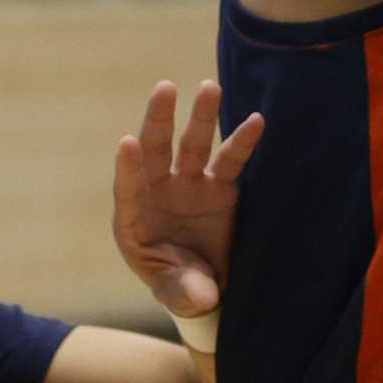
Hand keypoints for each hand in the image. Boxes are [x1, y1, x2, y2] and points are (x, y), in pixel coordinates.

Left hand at [112, 79, 263, 320]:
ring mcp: (190, 186)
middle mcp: (159, 193)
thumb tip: (204, 296)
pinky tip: (256, 120)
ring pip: (194, 145)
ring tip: (209, 86)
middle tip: (165, 88)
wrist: (205, 285)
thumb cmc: (178, 287)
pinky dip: (242, 141)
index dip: (128, 168)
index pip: (129, 189)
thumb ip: (183, 290)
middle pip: (157, 150)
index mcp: (134, 221)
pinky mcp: (220, 187)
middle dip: (160, 120)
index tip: (127, 143)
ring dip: (202, 117)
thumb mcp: (173, 291)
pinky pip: (231, 160)